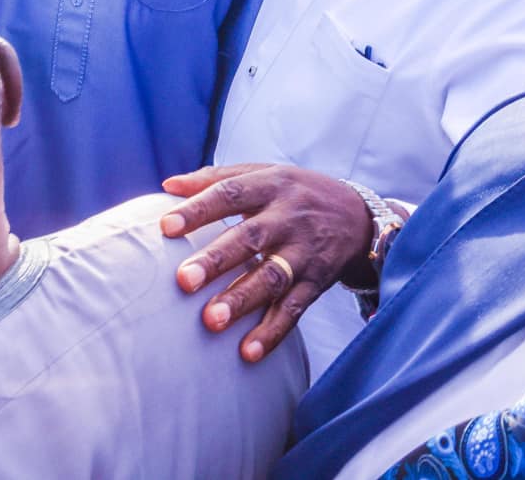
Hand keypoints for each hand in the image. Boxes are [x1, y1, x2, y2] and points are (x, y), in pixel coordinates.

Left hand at [158, 163, 376, 363]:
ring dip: (242, 300)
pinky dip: (273, 332)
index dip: (198, 209)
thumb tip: (167, 186)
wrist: (358, 216)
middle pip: (250, 238)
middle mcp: (288, 218)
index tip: (165, 227)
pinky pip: (295, 309)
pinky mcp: (316, 283)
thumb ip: (215, 178)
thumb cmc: (295, 193)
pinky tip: (249, 352)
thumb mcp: (263, 174)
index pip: (230, 193)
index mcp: (270, 186)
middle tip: (184, 280)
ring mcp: (304, 252)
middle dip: (217, 260)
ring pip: (273, 277)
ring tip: (211, 321)